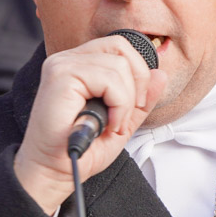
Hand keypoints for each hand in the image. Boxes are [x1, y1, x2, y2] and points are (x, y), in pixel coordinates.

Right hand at [13, 36, 166, 214]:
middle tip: (128, 113)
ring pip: (119, 65)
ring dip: (126, 101)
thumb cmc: (81, 148)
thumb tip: (160, 75)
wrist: (55, 170)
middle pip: (122, 48)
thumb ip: (140, 99)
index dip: (138, 73)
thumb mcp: (122, 121)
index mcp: (80, 64)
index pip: (120, 46)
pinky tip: (107, 124)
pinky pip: (108, 79)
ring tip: (113, 124)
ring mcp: (63, 65)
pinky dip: (118, 104)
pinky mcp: (61, 76)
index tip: (136, 105)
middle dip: (138, 83)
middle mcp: (69, 59)